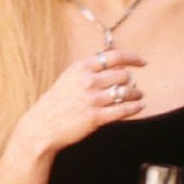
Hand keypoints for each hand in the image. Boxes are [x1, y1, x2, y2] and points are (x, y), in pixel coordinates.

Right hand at [15, 48, 147, 157]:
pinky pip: (123, 110)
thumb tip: (117, 67)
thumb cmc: (55, 104)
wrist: (41, 127)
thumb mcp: (68, 79)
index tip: (142, 62)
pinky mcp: (96, 117)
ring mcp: (92, 99)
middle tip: (133, 85)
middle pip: (123, 75)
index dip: (132, 58)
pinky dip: (135, 107)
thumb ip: (90, 71)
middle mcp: (87, 81)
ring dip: (136, 94)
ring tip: (138, 96)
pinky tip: (139, 106)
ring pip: (126, 92)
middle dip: (131, 80)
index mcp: (80, 68)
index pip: (114, 56)